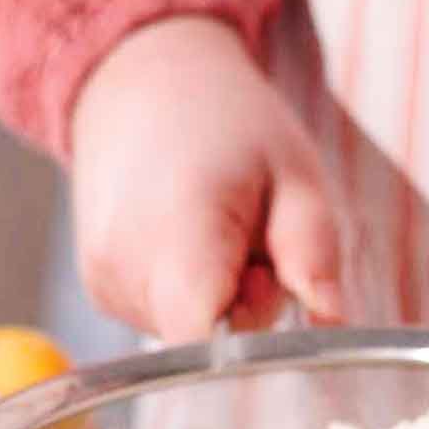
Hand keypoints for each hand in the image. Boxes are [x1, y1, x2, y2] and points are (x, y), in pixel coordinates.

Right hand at [71, 16, 343, 341]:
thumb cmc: (228, 124)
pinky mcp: (99, 289)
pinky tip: (191, 242)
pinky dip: (190, 294)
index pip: (203, 341)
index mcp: (177, 231)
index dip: (251, 329)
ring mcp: (103, 280)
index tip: (268, 279)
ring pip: (186, 336)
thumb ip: (315, 250)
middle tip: (255, 241)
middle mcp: (125, 264)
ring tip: (219, 233)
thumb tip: (329, 319)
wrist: (143, 84)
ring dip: (220, 299)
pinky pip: (163, 320)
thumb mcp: (296, 172)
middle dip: (246, 308)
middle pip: (205, 344)